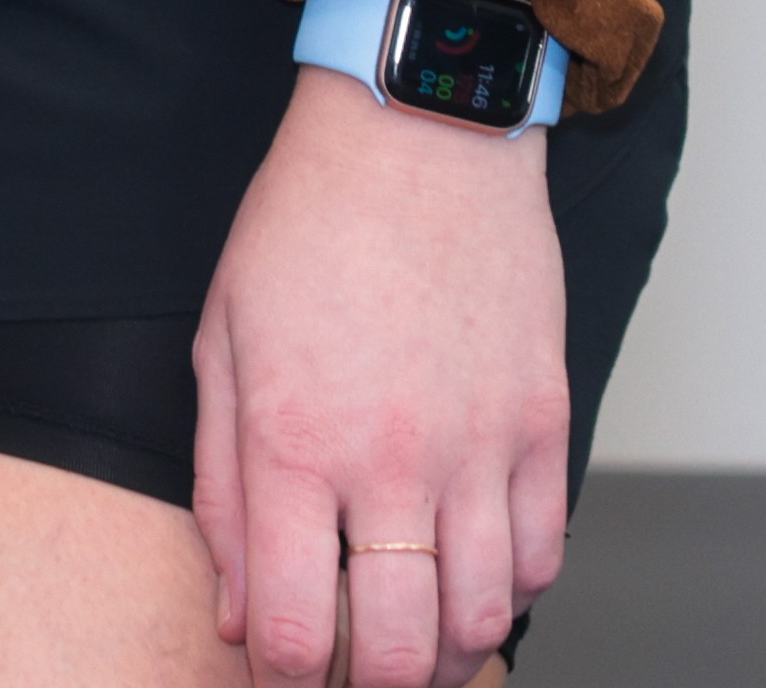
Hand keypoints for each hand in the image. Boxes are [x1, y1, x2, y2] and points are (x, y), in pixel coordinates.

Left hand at [188, 73, 574, 687]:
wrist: (418, 132)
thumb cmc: (307, 224)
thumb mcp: (221, 345)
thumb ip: (224, 490)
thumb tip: (240, 611)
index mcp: (293, 442)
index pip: (298, 629)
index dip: (287, 680)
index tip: (282, 676)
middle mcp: (392, 460)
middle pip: (402, 652)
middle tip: (353, 674)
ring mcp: (478, 447)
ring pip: (483, 620)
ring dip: (447, 654)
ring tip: (416, 642)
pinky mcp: (543, 422)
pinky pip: (544, 555)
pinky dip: (511, 589)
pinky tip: (473, 574)